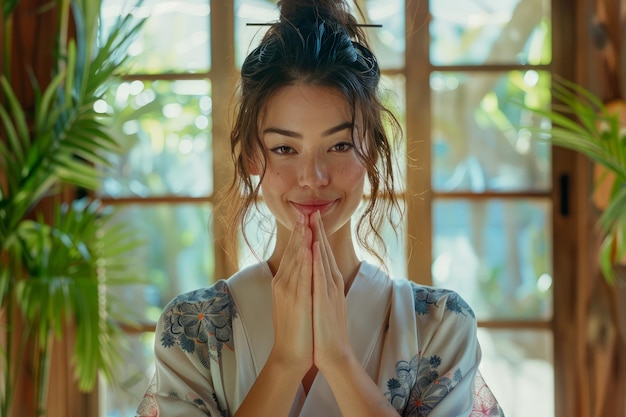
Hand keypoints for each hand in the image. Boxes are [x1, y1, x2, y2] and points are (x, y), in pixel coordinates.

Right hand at [270, 213, 313, 374]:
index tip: (303, 219)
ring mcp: (289, 291)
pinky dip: (305, 260)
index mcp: (283, 282)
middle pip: (292, 252)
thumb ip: (295, 284)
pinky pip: (302, 276)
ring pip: (296, 260)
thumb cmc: (295, 330)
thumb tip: (300, 271)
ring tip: (306, 222)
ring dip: (301, 240)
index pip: (292, 254)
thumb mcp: (292, 302)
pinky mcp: (297, 300)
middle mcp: (283, 283)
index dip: (298, 236)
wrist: (290, 353)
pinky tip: (308, 248)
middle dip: (299, 231)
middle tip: (304, 211)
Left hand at [310, 211, 353, 370]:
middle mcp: (331, 283)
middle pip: (325, 252)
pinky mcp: (325, 299)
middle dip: (318, 230)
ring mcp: (330, 290)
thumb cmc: (325, 330)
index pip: (322, 254)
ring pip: (323, 258)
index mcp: (329, 283)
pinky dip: (318, 259)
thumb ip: (320, 286)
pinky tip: (316, 246)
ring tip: (313, 219)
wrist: (332, 353)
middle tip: (313, 210)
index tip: (311, 219)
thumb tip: (314, 274)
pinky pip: (321, 275)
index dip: (317, 236)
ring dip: (318, 237)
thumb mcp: (322, 302)